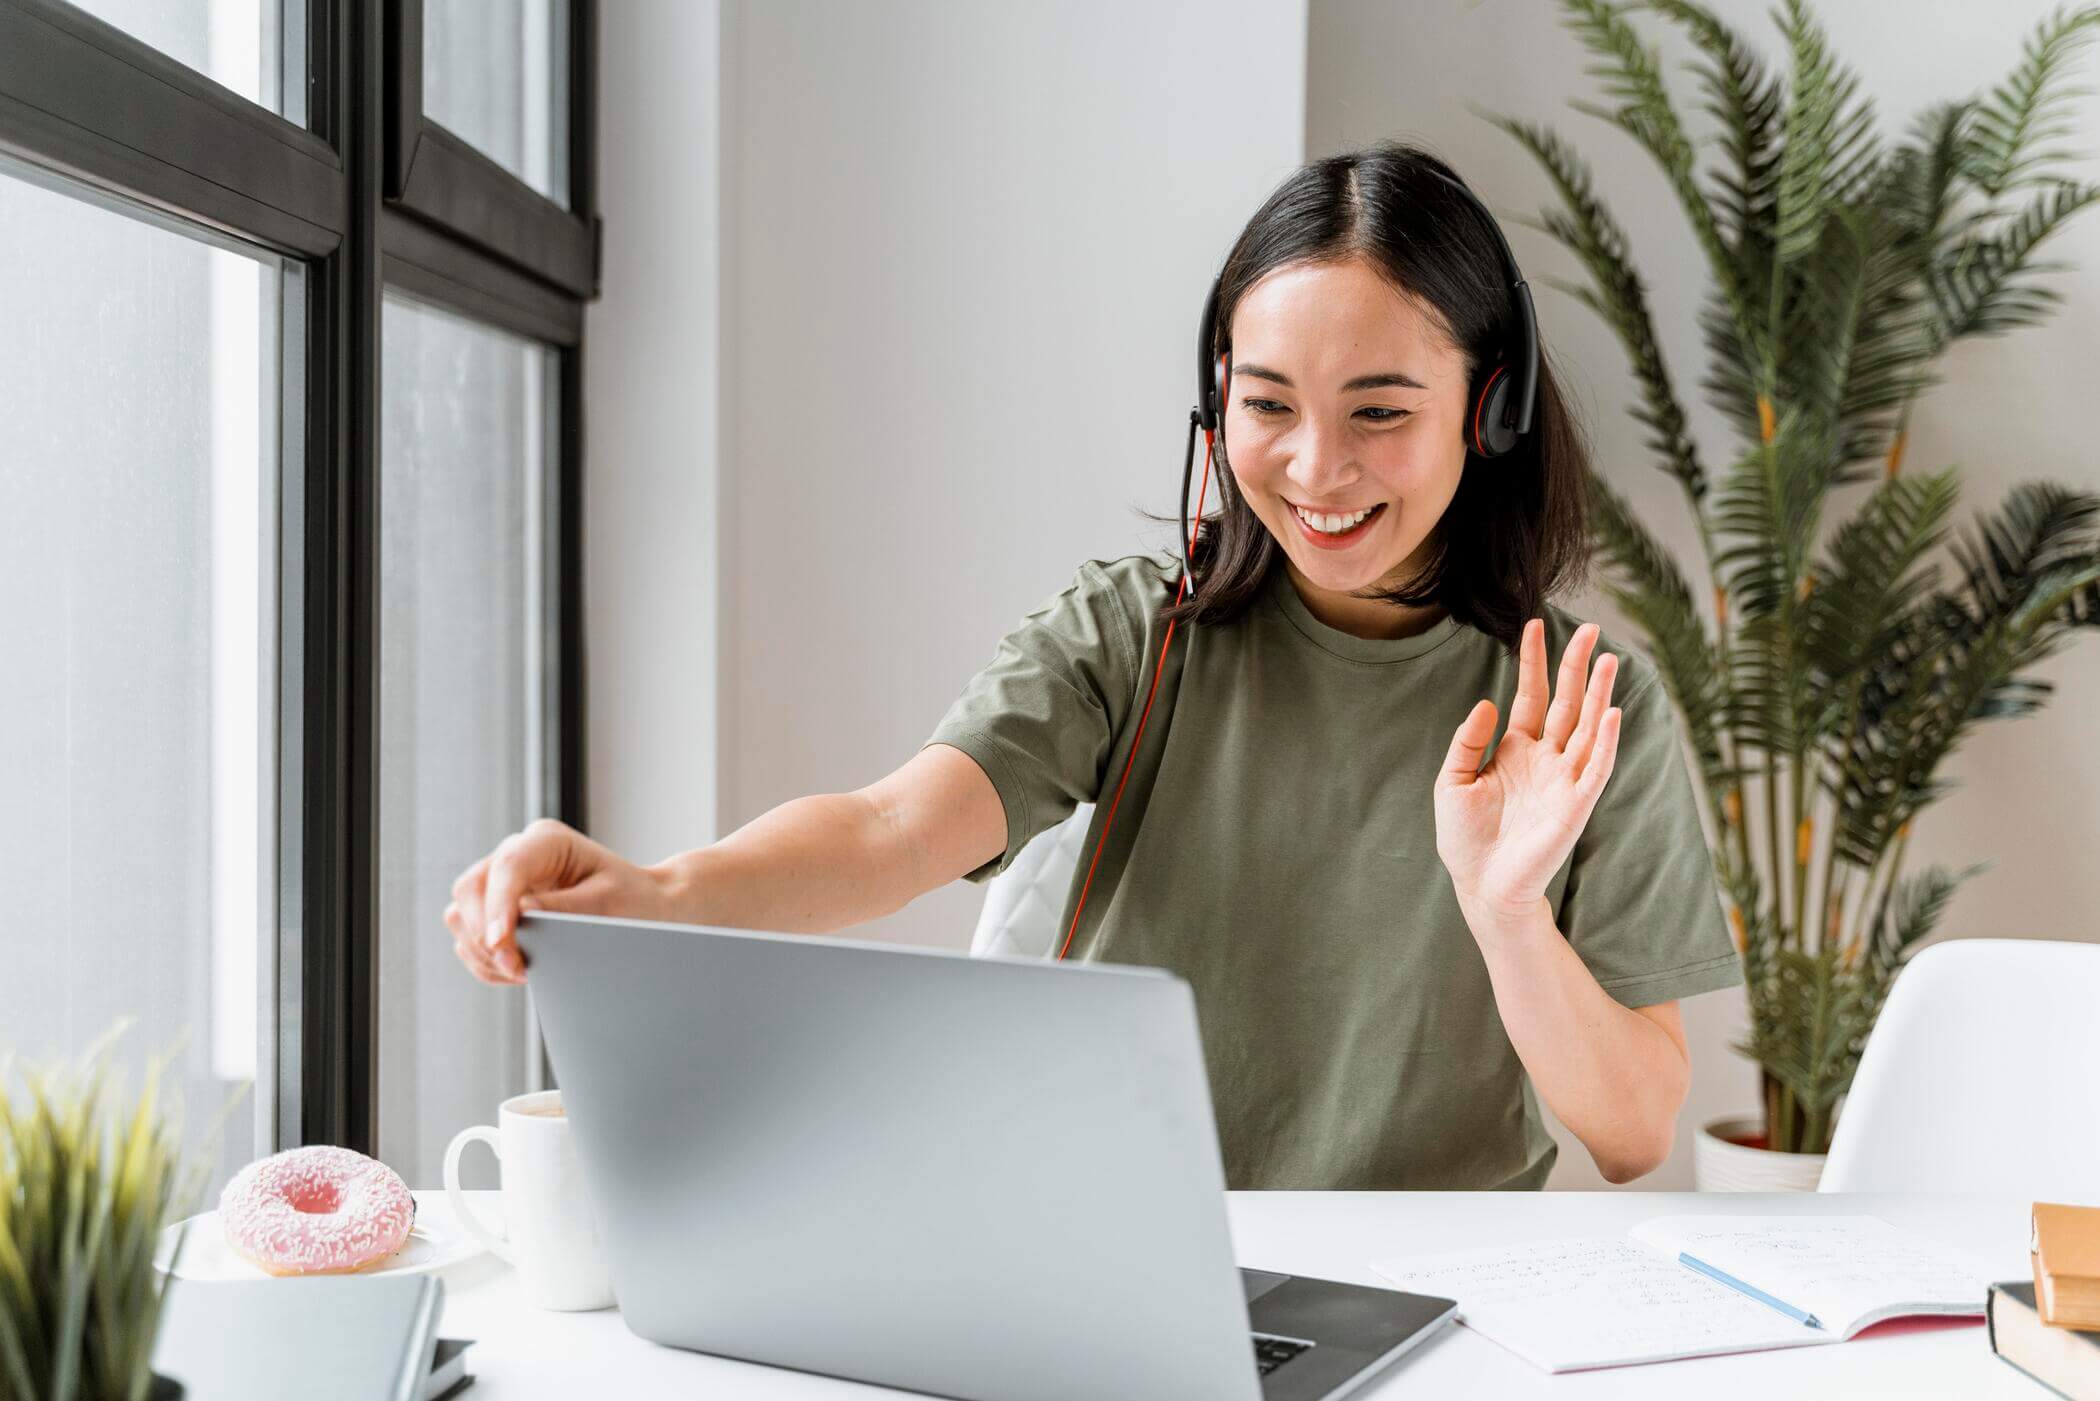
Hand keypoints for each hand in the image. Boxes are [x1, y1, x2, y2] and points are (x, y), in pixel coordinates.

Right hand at [444, 818, 673, 985]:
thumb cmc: (632, 900)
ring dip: (483, 950)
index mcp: (547, 840)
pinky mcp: (494, 909)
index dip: (498, 907)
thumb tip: (522, 914)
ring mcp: (501, 881)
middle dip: (487, 935)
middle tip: (518, 969)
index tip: (502, 944)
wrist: (641, 907)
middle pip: (471, 889)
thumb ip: (565, 908)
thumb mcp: (608, 903)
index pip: (508, 867)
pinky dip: (485, 960)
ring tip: (523, 971)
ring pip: (462, 913)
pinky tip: (517, 969)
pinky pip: (468, 936)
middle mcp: (518, 854)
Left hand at [1433, 618, 1621, 924]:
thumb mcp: (1452, 781)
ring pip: (1587, 727)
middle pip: (1567, 702)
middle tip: (1591, 629)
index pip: (1530, 695)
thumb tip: (1487, 703)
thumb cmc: (1466, 837)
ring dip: (1600, 694)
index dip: (1533, 661)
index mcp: (1515, 749)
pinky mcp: (1576, 805)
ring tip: (1610, 659)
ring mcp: (1564, 780)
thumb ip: (1468, 741)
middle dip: (1578, 666)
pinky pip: (1595, 767)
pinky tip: (1611, 712)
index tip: (1534, 625)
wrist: (1481, 884)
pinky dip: (1604, 741)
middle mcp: (1545, 758)